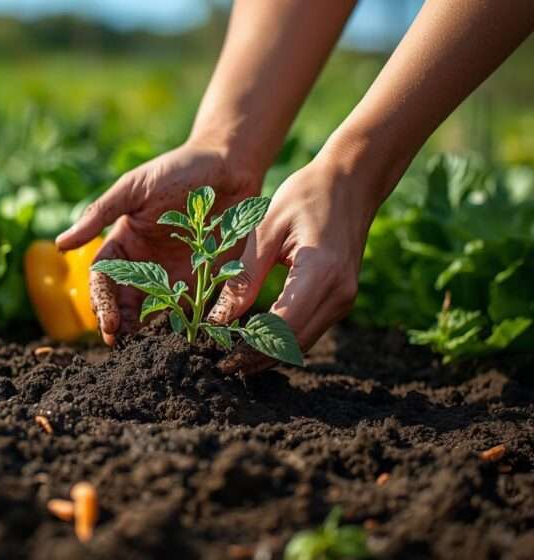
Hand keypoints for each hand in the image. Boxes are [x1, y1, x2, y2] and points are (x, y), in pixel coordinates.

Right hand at [55, 140, 261, 344]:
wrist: (228, 166)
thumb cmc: (176, 170)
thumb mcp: (133, 189)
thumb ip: (99, 215)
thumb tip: (60, 244)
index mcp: (122, 246)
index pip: (103, 281)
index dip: (102, 302)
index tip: (108, 322)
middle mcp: (143, 265)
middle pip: (124, 303)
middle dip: (119, 325)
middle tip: (122, 344)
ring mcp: (172, 276)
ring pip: (152, 313)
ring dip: (146, 332)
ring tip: (147, 348)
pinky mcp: (202, 281)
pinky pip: (190, 310)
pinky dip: (183, 327)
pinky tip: (181, 338)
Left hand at [206, 154, 381, 373]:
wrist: (351, 181)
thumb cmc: (305, 195)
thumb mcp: (264, 230)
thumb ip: (243, 276)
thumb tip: (218, 320)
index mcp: (321, 272)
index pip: (283, 327)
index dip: (251, 350)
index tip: (221, 360)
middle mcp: (340, 292)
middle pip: (294, 344)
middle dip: (257, 360)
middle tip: (221, 367)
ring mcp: (345, 299)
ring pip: (303, 343)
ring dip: (269, 355)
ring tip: (232, 359)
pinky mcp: (342, 299)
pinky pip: (309, 330)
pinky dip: (282, 341)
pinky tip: (254, 341)